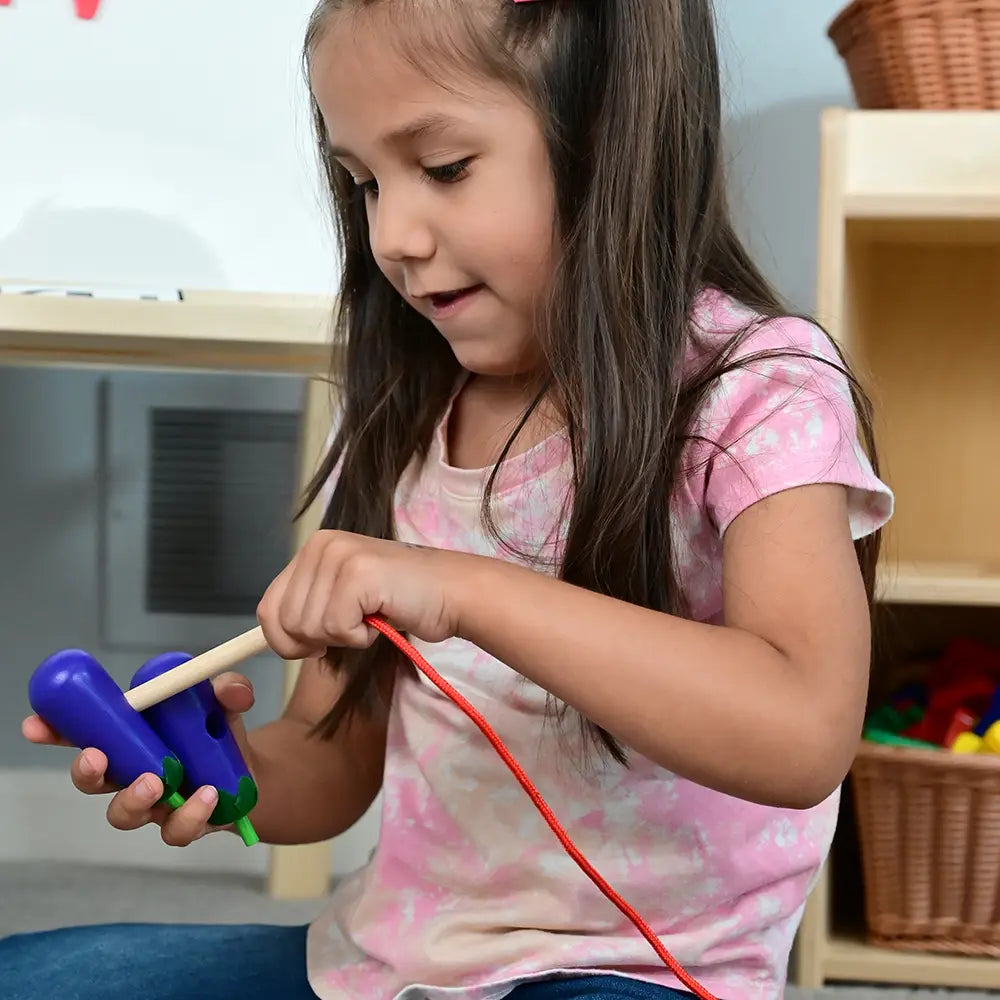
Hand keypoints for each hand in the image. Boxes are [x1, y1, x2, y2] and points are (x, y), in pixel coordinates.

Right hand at [21, 673, 256, 847]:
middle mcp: (131, 775)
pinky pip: (175, 831)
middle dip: (86, 771)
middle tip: (96, 756)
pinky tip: (208, 796)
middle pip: (92, 781)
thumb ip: (229, 689)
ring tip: (157, 781)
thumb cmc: (218, 733)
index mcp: (131, 739)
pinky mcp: (181, 825)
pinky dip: (190, 814)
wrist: (251, 774)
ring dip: (132, 798)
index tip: (36, 724)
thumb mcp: (225, 703)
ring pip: (123, 814)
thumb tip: (228, 689)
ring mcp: (154, 805)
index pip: (84, 736)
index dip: (56, 732)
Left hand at [257, 530, 464, 659]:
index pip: (269, 607)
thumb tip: (271, 639)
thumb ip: (308, 607)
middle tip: (356, 626)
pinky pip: (337, 629)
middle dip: (319, 641)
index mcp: (313, 548)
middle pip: (286, 622)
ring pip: (309, 628)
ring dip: (344, 637)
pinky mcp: (357, 574)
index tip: (316, 646)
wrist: (451, 593)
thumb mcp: (342, 599)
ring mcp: (338, 556)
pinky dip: (360, 637)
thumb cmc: (401, 600)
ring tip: (373, 616)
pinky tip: (382, 618)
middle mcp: (321, 545)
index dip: (286, 640)